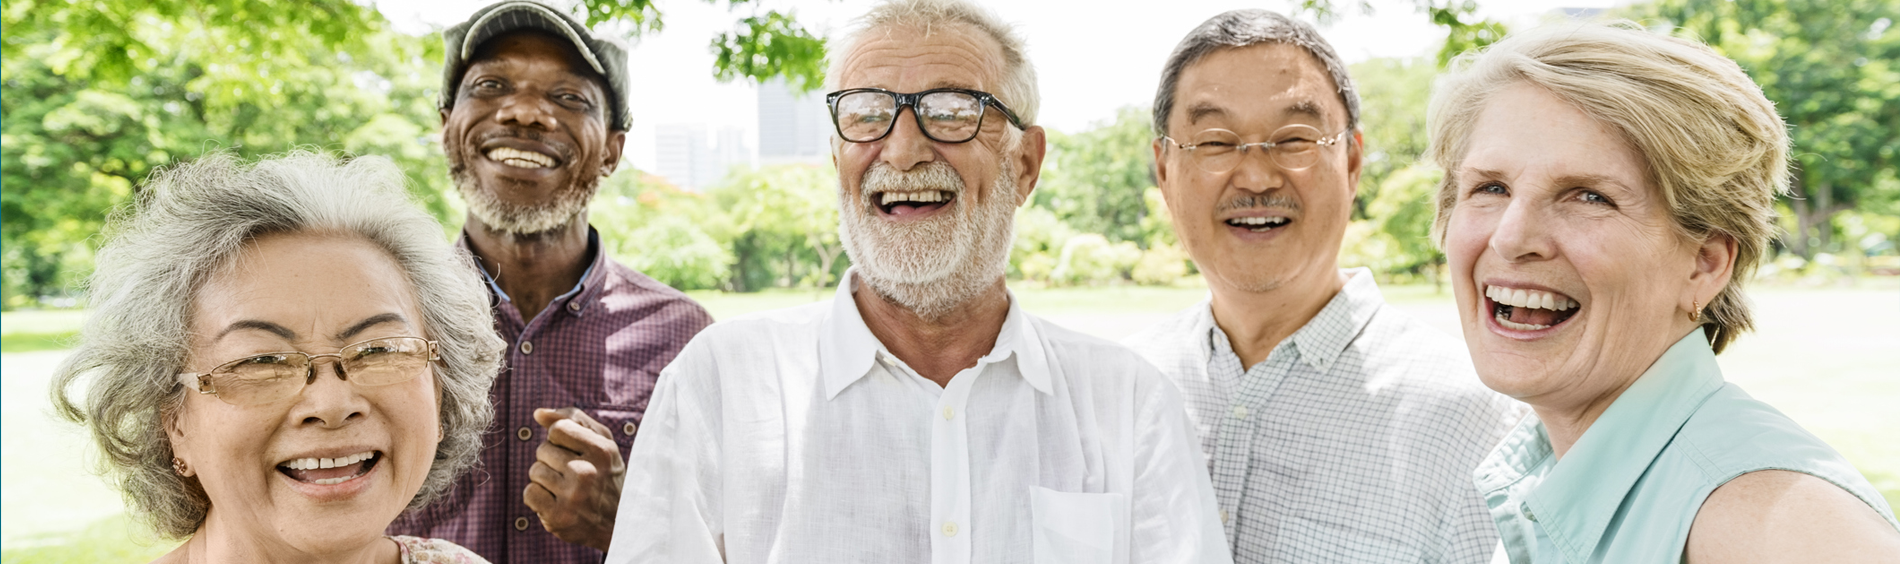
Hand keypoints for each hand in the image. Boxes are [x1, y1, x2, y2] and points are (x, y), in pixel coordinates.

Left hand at [524, 407, 625, 551]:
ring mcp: (571, 497)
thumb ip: (574, 419)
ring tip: (566, 488)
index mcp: (601, 451)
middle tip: (573, 474)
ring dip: (545, 479)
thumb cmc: (607, 477)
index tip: (573, 451)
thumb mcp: (603, 443)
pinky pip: (529, 493)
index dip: (560, 439)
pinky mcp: (558, 517)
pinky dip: (538, 497)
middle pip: (543, 450)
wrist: (619, 524)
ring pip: (534, 471)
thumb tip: (538, 413)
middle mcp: (586, 473)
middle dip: (552, 460)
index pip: (557, 428)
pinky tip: (556, 501)